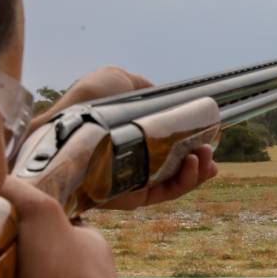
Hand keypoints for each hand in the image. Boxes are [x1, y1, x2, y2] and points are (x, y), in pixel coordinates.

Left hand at [29, 66, 217, 209]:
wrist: (66, 131)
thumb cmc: (86, 103)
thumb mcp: (117, 79)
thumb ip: (142, 87)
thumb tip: (164, 97)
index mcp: (134, 134)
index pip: (170, 141)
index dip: (192, 137)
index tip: (209, 131)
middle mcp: (136, 159)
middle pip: (179, 163)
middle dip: (201, 156)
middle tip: (210, 148)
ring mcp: (136, 180)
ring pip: (177, 180)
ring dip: (198, 170)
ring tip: (207, 157)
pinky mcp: (134, 198)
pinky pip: (168, 194)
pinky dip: (186, 182)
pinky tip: (195, 165)